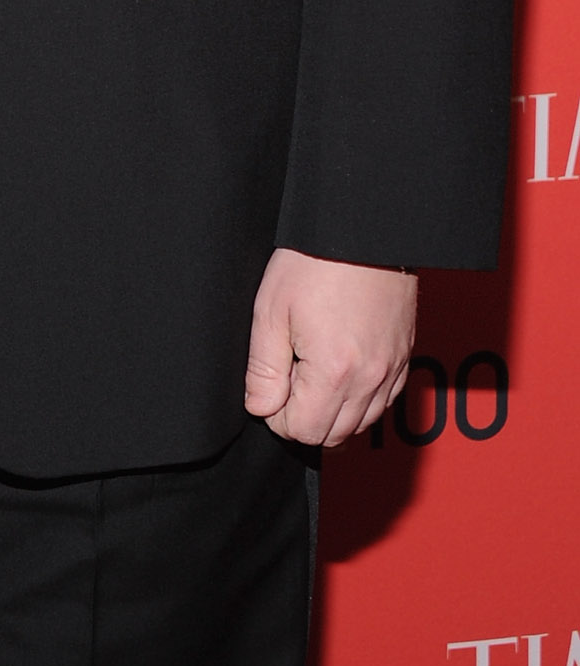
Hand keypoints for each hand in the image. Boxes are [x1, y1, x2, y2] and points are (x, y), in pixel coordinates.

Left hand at [244, 249, 415, 448]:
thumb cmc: (314, 263)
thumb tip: (260, 408)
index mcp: (334, 371)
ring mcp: (392, 369)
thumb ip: (264, 370)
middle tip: (287, 378)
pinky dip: (359, 400)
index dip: (277, 415)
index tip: (270, 385)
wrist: (363, 230)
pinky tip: (339, 372)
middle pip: (333, 435)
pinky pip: (384, 402)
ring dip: (332, 412)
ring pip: (361, 424)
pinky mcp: (404, 357)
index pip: (303, 430)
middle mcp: (371, 378)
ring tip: (310, 371)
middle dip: (303, 418)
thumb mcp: (272, 312)